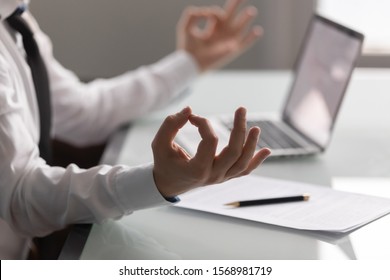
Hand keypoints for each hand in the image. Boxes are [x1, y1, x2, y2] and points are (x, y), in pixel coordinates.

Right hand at [152, 107, 270, 197]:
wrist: (168, 185)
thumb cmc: (164, 162)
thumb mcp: (159, 143)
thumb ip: (171, 124)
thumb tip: (189, 110)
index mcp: (196, 169)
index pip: (210, 141)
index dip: (204, 124)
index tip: (193, 117)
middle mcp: (212, 176)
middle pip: (234, 152)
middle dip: (239, 129)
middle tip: (241, 109)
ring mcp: (221, 178)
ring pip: (243, 163)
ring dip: (251, 145)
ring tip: (256, 128)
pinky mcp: (225, 177)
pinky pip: (244, 171)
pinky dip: (256, 161)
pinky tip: (267, 150)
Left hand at [176, 0, 262, 71]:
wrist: (190, 62)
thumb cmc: (187, 46)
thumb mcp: (186, 26)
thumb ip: (193, 13)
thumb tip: (208, 12)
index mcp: (212, 28)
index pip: (218, 14)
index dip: (214, 12)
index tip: (207, 14)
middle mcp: (222, 33)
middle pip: (232, 16)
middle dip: (237, 5)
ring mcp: (227, 42)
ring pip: (240, 27)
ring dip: (246, 18)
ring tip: (251, 11)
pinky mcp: (231, 51)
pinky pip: (244, 44)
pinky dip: (251, 38)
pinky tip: (258, 30)